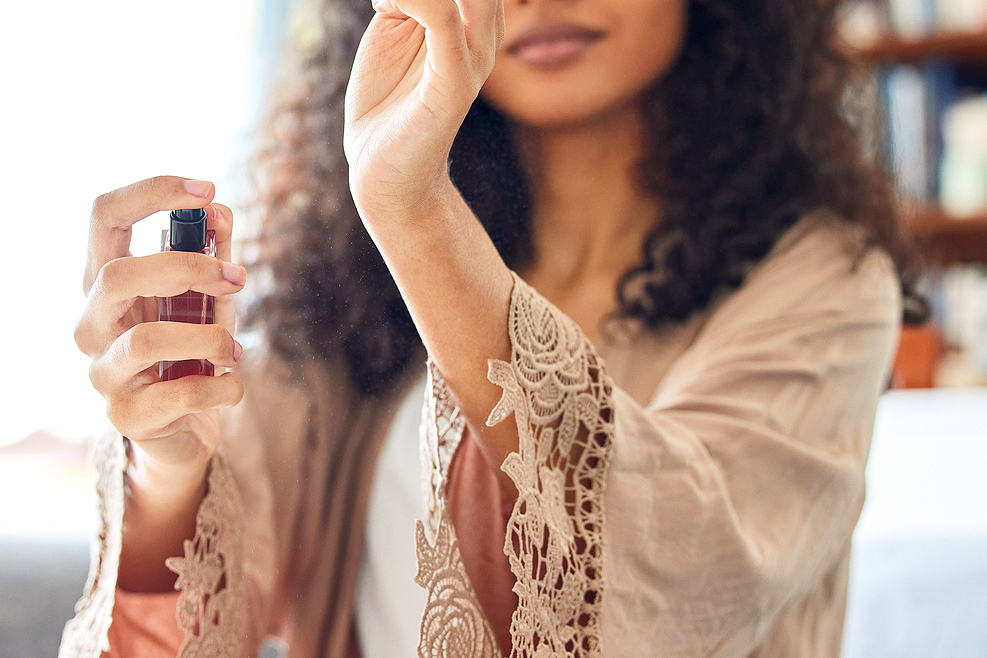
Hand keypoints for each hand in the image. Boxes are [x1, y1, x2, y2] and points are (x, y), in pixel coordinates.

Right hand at [74, 176, 245, 494]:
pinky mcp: (126, 417)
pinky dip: (222, 386)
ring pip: (146, 340)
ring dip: (210, 337)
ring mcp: (101, 372)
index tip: (208, 189)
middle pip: (118, 274)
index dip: (153, 192)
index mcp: (105, 281)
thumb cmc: (192, 350)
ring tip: (235, 349)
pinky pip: (179, 394)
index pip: (104, 215)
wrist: (182, 430)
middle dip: (188, 268)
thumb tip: (219, 212)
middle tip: (238, 279)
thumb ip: (213, 255)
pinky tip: (231, 384)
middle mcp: (91, 323)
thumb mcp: (207, 298)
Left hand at [344, 0, 503, 218]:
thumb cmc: (387, 103)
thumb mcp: (392, 32)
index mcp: (472, 21)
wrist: (384, 172)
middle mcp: (482, 36)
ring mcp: (474, 60)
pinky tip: (386, 3)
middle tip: (393, 0)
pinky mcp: (455, 84)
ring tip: (389, 1)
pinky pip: (443, 19)